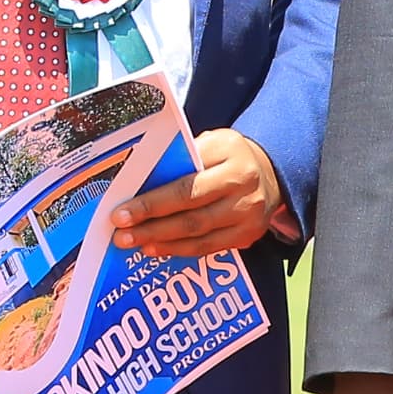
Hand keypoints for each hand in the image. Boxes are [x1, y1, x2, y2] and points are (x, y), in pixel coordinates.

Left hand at [111, 128, 291, 256]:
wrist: (271, 172)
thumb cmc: (228, 156)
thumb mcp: (211, 143)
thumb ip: (181, 160)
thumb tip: (138, 184)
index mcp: (233, 159)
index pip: (186, 186)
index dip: (152, 203)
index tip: (121, 214)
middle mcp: (245, 190)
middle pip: (192, 216)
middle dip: (151, 227)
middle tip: (121, 235)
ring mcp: (250, 217)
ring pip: (199, 236)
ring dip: (162, 242)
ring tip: (134, 243)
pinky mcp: (248, 236)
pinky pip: (208, 248)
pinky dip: (179, 250)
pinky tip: (157, 248)